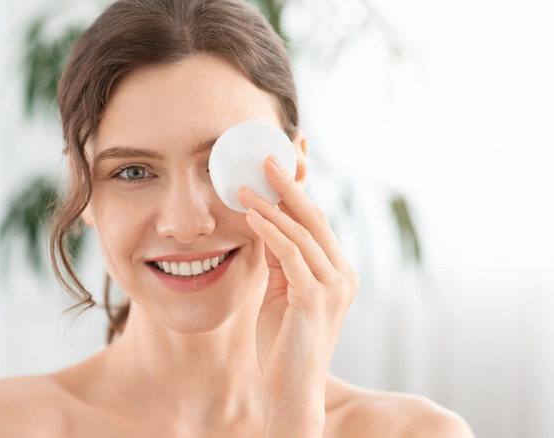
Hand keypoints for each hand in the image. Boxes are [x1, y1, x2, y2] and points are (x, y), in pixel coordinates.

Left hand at [236, 155, 357, 417]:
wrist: (291, 388)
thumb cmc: (283, 341)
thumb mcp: (280, 290)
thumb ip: (279, 258)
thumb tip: (264, 220)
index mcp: (336, 271)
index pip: (316, 221)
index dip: (297, 190)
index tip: (278, 163)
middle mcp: (342, 274)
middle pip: (314, 217)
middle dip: (288, 185)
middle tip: (265, 157)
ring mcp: (334, 286)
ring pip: (303, 232)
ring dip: (271, 205)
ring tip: (244, 185)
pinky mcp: (317, 298)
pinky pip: (291, 255)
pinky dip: (270, 231)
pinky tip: (251, 215)